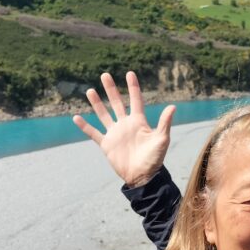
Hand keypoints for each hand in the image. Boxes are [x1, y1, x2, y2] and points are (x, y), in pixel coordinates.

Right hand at [72, 71, 175, 187]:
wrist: (142, 176)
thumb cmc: (154, 159)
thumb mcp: (161, 139)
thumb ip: (164, 123)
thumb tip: (173, 107)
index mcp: (139, 121)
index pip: (136, 100)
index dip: (133, 87)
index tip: (130, 73)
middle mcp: (125, 125)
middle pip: (117, 103)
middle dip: (111, 89)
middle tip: (105, 75)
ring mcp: (115, 134)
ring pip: (103, 114)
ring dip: (97, 103)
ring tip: (90, 90)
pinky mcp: (106, 145)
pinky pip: (94, 133)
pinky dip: (85, 126)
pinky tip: (76, 117)